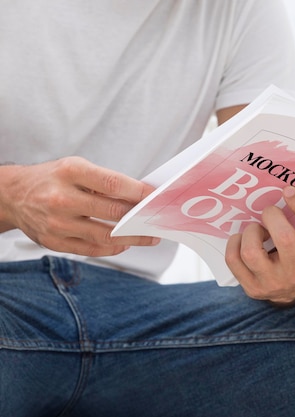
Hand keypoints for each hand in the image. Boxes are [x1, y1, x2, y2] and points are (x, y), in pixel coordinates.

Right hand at [0, 157, 157, 256]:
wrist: (14, 195)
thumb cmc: (52, 178)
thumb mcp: (77, 167)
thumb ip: (106, 181)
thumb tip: (139, 196)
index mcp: (71, 172)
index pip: (113, 184)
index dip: (139, 192)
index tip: (156, 196)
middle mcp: (62, 198)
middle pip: (112, 212)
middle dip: (141, 218)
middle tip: (158, 219)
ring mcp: (57, 223)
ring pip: (105, 235)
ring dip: (132, 238)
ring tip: (148, 236)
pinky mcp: (53, 242)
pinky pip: (91, 249)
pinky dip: (112, 247)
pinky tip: (125, 243)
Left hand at [225, 186, 294, 304]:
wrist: (292, 291)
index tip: (289, 190)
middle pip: (284, 238)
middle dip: (272, 216)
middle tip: (269, 210)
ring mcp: (273, 282)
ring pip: (252, 252)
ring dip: (251, 232)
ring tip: (256, 228)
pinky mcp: (252, 288)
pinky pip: (234, 260)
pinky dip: (234, 243)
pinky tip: (242, 238)